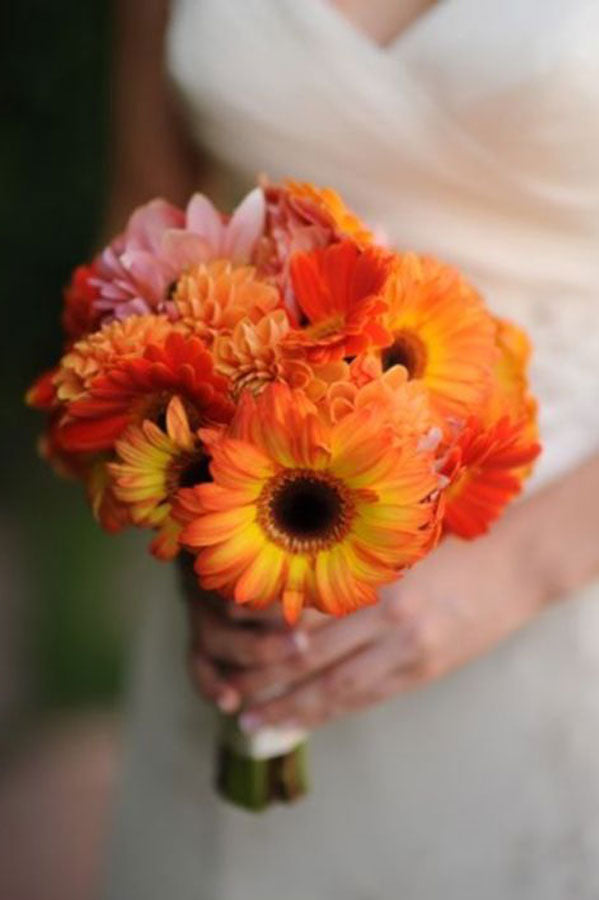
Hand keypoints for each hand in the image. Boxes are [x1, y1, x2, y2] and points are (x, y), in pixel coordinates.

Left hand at [185, 519, 543, 729]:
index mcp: (369, 572)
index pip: (299, 606)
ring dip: (288, 707)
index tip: (221, 632)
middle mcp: (383, 612)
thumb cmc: (447, 545)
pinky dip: (328, 713)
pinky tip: (301, 720)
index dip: (257, 624)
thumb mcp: (391, 545)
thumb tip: (289, 591)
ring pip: (332, 686)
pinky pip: (364, 697)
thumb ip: (346, 567)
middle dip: (262, 677)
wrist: (513, 564)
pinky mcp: (422, 670)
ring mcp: (404, 647)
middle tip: (226, 692)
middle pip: (307, 653)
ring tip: (252, 722)